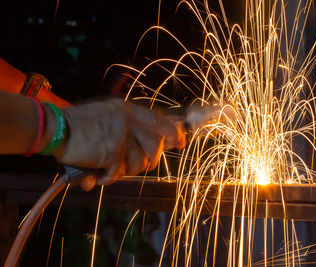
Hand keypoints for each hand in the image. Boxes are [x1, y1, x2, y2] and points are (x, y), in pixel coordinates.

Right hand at [53, 99, 185, 188]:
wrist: (55, 128)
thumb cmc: (78, 125)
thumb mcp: (106, 115)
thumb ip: (128, 125)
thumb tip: (152, 141)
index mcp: (127, 110)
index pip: (159, 121)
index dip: (173, 132)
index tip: (181, 142)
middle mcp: (128, 121)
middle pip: (155, 146)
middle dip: (147, 160)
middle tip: (130, 165)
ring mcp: (122, 136)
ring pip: (140, 163)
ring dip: (124, 171)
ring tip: (107, 168)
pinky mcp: (113, 152)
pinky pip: (119, 173)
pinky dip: (107, 178)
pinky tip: (96, 175)